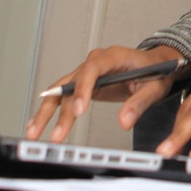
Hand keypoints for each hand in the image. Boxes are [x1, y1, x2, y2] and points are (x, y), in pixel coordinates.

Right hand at [25, 45, 186, 142]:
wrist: (156, 64)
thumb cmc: (156, 71)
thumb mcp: (154, 87)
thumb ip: (139, 104)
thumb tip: (124, 122)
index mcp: (112, 57)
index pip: (92, 69)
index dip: (82, 89)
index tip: (79, 110)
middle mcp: (95, 62)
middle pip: (70, 83)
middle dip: (59, 110)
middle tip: (56, 134)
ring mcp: (86, 73)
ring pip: (60, 90)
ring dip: (46, 112)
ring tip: (34, 131)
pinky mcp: (83, 83)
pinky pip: (63, 95)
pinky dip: (50, 110)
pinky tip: (38, 124)